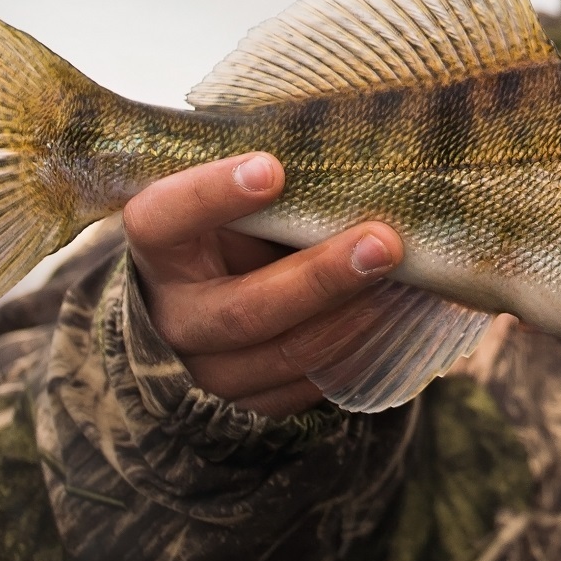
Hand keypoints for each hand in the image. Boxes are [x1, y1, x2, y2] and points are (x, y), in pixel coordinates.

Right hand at [122, 152, 403, 417]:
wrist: (213, 300)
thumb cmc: (235, 228)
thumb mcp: (237, 201)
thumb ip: (272, 185)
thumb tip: (351, 157)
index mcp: (159, 248)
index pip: (163, 220)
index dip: (211, 196)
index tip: (272, 169)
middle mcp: (174, 318)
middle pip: (243, 310)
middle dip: (320, 278)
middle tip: (383, 242)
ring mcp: (209, 371)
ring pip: (285, 354)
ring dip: (351, 317)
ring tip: (401, 278)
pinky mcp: (250, 404)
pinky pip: (307, 386)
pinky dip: (356, 350)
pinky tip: (393, 315)